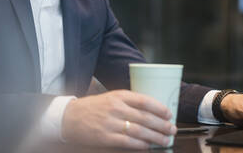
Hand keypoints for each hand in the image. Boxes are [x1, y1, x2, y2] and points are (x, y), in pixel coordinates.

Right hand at [61, 90, 176, 148]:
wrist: (70, 117)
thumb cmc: (94, 107)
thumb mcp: (111, 97)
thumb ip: (129, 102)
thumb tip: (152, 111)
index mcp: (119, 96)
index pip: (144, 101)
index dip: (159, 108)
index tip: (169, 114)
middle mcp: (116, 108)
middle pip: (145, 118)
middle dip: (162, 125)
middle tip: (172, 129)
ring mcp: (111, 123)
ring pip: (139, 131)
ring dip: (155, 137)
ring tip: (165, 141)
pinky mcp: (106, 138)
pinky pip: (128, 142)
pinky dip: (140, 145)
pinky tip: (148, 146)